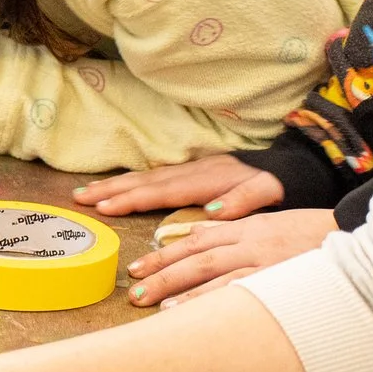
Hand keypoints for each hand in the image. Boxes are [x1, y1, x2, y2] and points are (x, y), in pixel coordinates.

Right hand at [74, 155, 284, 219]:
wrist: (293, 161)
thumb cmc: (282, 182)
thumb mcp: (272, 191)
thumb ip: (245, 200)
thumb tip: (214, 210)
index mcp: (207, 179)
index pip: (162, 192)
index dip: (132, 200)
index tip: (104, 208)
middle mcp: (192, 172)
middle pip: (144, 182)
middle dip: (110, 190)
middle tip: (78, 199)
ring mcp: (190, 170)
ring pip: (145, 178)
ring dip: (114, 186)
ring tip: (85, 193)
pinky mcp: (192, 171)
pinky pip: (153, 177)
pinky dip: (130, 183)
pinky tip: (117, 187)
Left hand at [123, 207, 338, 307]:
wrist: (362, 238)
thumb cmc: (320, 237)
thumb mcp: (275, 227)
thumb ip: (240, 234)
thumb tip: (203, 238)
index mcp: (249, 229)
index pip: (197, 239)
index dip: (166, 252)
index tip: (139, 267)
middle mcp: (251, 242)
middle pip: (196, 256)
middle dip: (161, 272)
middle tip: (132, 289)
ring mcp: (265, 260)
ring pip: (211, 272)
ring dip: (179, 287)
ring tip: (151, 302)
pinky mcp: (281, 278)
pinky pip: (239, 291)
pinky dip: (212, 300)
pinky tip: (191, 312)